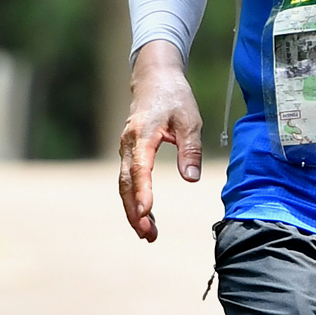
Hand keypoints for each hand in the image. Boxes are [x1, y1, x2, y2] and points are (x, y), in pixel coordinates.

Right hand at [118, 42, 203, 240]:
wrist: (155, 79)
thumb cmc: (174, 97)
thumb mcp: (190, 120)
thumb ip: (190, 149)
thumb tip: (191, 178)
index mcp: (142, 135)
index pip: (140, 168)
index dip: (143, 192)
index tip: (147, 212)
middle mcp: (128, 144)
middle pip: (126, 183)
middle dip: (135, 211)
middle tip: (147, 235)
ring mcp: (126, 149)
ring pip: (125, 184)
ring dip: (134, 209)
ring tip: (148, 234)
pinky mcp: (130, 153)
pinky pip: (129, 180)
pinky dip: (134, 199)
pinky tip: (147, 215)